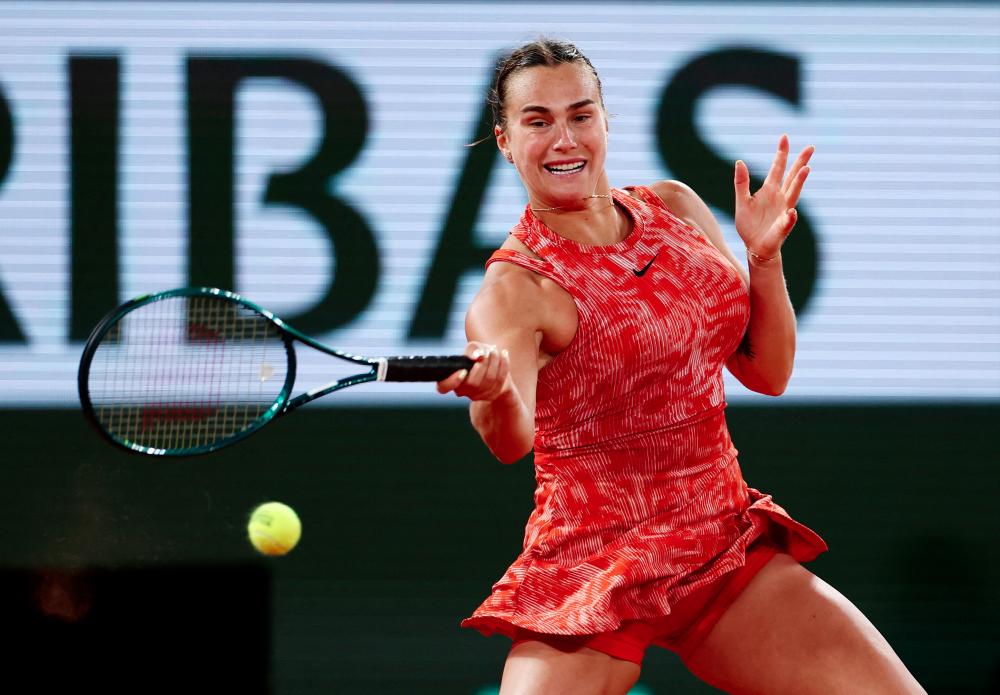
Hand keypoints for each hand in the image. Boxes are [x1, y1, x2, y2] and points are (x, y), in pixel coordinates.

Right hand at [436, 341, 511, 400]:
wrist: (493, 366)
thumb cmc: (478, 356)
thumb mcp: (473, 348)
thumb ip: (473, 349)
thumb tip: (476, 356)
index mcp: (451, 379)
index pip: (444, 387)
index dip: (452, 381)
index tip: (463, 371)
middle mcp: (462, 391)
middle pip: (472, 382)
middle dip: (482, 364)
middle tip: (487, 351)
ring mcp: (478, 396)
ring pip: (488, 380)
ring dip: (494, 362)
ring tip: (495, 350)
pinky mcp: (492, 395)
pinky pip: (500, 380)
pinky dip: (503, 364)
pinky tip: (504, 353)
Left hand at [734, 134, 812, 259]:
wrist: (754, 246)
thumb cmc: (749, 225)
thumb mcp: (742, 201)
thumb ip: (741, 182)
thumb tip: (739, 161)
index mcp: (769, 190)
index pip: (777, 168)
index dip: (781, 154)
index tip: (785, 137)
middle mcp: (780, 197)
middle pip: (792, 176)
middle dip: (800, 162)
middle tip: (811, 147)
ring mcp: (784, 210)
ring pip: (794, 193)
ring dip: (800, 182)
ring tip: (806, 169)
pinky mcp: (783, 227)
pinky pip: (787, 221)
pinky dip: (790, 217)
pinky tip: (792, 212)